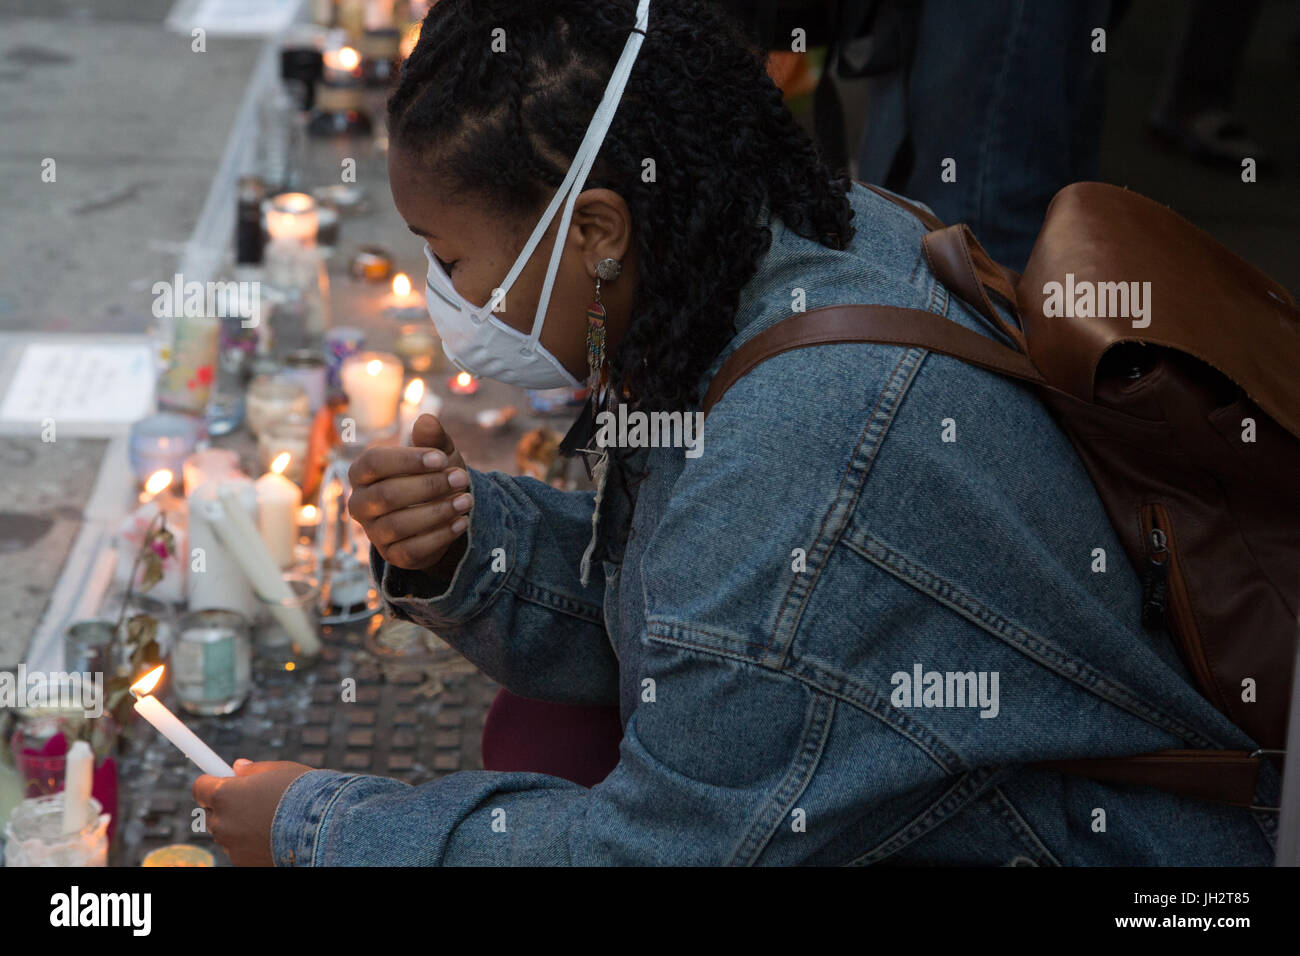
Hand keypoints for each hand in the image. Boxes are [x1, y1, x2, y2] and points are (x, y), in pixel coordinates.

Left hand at [193, 759, 313, 865]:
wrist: (323, 827)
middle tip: (252, 798)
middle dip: (226, 804)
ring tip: (269, 817)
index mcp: (225, 794)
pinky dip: (249, 841)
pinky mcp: (243, 862)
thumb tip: (237, 767)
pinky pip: (239, 848)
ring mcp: (231, 845)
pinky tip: (273, 833)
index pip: (199, 787)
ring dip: (239, 824)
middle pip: (212, 811)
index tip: (221, 779)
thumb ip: (253, 770)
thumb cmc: (303, 793)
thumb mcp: (280, 770)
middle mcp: (222, 821)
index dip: (211, 781)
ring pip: (226, 831)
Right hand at [348, 414, 473, 570]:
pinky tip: (462, 522)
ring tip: (467, 500)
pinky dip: (440, 536)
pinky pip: (412, 549)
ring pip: (398, 524)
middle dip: (428, 486)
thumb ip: (432, 439)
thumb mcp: (437, 455)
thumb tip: (427, 420)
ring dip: (437, 512)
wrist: (440, 513)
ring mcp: (374, 533)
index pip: (374, 463)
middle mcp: (360, 504)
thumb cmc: (432, 475)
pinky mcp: (392, 556)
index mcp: (362, 473)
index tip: (442, 458)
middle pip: (386, 496)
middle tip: (462, 478)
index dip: (408, 460)